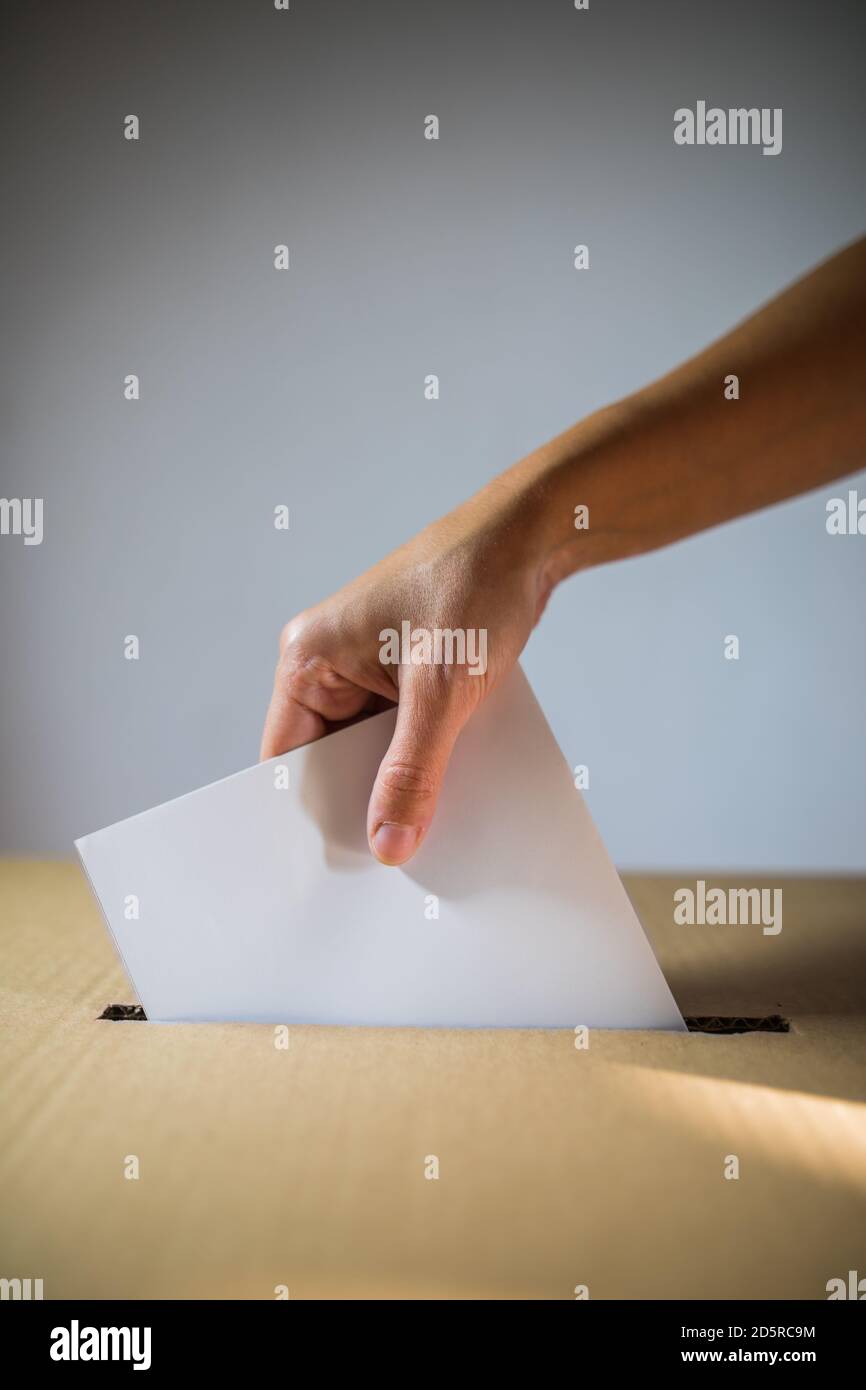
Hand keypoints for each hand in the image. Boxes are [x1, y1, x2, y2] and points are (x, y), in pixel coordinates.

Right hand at [261, 492, 548, 865]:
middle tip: (392, 857)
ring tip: (427, 823)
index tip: (341, 864)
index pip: (287, 758)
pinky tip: (452, 784)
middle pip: (330, 760)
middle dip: (362, 801)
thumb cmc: (476, 584)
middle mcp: (327, 664)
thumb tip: (389, 843)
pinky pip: (404, 732)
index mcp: (308, 658)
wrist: (533, 538)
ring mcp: (367, 668)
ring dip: (401, 780)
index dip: (312, 812)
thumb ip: (412, 771)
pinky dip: (426, 757)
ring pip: (372, 750)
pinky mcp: (405, 672)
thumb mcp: (442, 691)